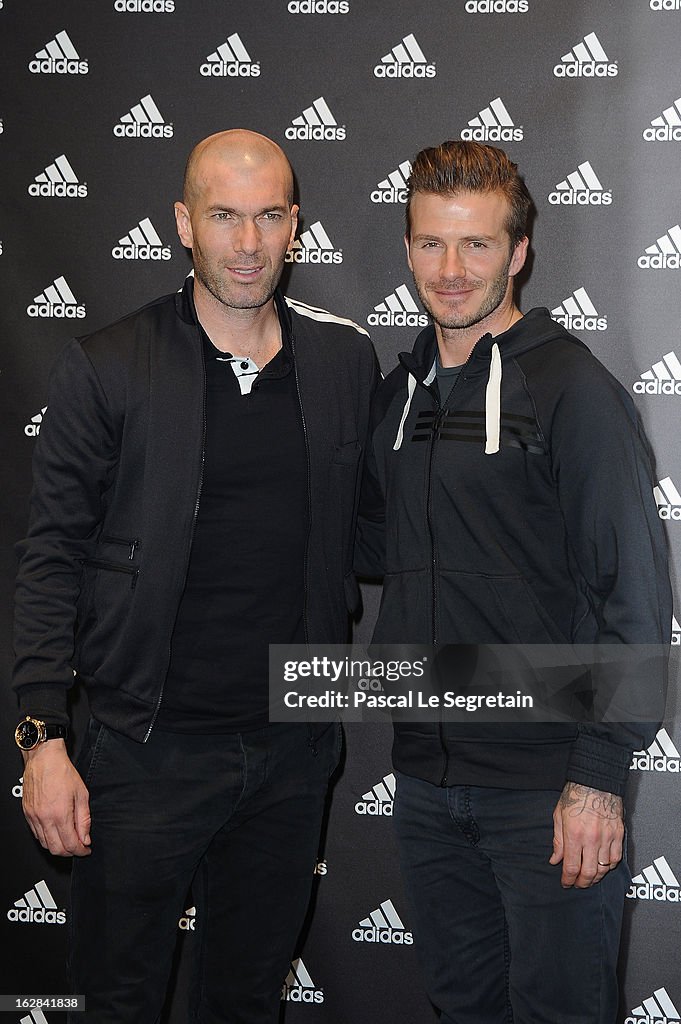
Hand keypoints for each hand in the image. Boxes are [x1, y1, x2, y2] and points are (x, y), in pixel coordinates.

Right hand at [21, 739, 91, 856]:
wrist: (44, 759)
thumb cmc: (62, 772)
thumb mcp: (82, 794)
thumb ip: (84, 819)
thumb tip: (85, 838)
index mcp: (60, 814)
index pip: (70, 844)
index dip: (81, 851)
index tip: (86, 850)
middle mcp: (44, 818)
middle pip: (56, 849)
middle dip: (69, 852)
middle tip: (78, 847)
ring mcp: (34, 817)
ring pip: (44, 844)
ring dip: (57, 847)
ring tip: (68, 840)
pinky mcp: (27, 814)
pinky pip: (36, 834)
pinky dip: (46, 838)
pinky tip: (55, 832)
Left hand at [550, 781, 622, 887]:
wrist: (595, 781)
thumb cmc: (575, 795)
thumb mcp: (558, 816)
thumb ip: (558, 841)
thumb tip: (555, 860)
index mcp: (574, 835)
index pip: (571, 867)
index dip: (568, 879)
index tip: (565, 883)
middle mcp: (591, 839)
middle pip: (589, 873)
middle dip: (582, 883)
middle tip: (577, 884)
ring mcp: (607, 838)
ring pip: (604, 868)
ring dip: (596, 877)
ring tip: (589, 878)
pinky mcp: (618, 834)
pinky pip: (616, 858)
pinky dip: (609, 866)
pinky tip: (602, 866)